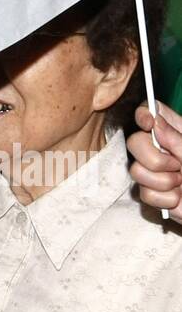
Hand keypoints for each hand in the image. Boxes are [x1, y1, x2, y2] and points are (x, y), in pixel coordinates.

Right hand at [127, 102, 181, 224]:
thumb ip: (175, 139)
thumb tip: (155, 121)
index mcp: (174, 131)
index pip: (150, 112)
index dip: (143, 114)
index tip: (148, 122)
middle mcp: (159, 148)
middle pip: (134, 142)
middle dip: (154, 159)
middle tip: (176, 165)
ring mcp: (153, 170)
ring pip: (136, 171)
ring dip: (163, 182)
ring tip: (181, 183)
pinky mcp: (152, 192)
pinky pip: (145, 194)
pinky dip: (165, 199)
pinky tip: (178, 197)